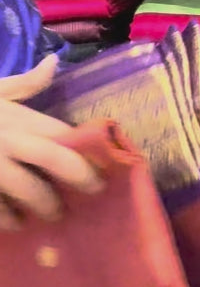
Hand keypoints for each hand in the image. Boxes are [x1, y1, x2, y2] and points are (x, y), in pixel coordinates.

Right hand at [0, 57, 103, 230]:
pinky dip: (7, 219)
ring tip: (50, 215)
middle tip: (92, 191)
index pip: (60, 131)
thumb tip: (54, 62)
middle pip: (53, 158)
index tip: (104, 162)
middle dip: (78, 176)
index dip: (86, 148)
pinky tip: (15, 224)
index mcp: (14, 115)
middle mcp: (5, 139)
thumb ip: (24, 83)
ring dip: (43, 205)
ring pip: (26, 190)